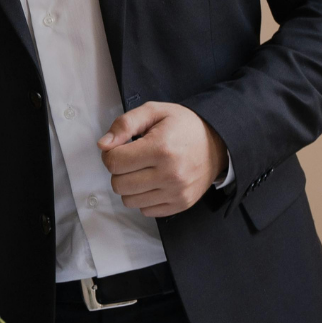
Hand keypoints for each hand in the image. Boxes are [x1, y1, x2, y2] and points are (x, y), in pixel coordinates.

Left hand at [99, 101, 228, 217]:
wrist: (218, 143)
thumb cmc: (183, 125)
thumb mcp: (154, 111)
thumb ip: (124, 124)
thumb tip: (103, 145)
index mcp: (161, 149)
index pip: (114, 162)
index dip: (110, 154)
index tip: (120, 148)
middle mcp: (170, 174)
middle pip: (119, 184)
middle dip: (119, 171)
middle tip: (132, 160)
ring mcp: (177, 192)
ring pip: (129, 201)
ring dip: (130, 186)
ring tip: (143, 170)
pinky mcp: (182, 204)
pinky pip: (146, 211)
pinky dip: (144, 198)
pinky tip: (153, 182)